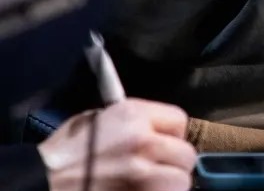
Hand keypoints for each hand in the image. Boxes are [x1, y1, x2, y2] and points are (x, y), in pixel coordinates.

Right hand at [38, 98, 196, 190]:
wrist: (42, 182)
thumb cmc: (65, 150)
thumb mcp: (100, 118)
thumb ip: (133, 120)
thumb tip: (153, 127)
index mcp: (135, 116)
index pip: (180, 121)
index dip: (173, 134)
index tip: (165, 143)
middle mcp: (143, 144)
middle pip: (185, 155)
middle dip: (176, 163)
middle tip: (162, 168)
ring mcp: (139, 176)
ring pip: (180, 182)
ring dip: (171, 184)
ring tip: (158, 185)